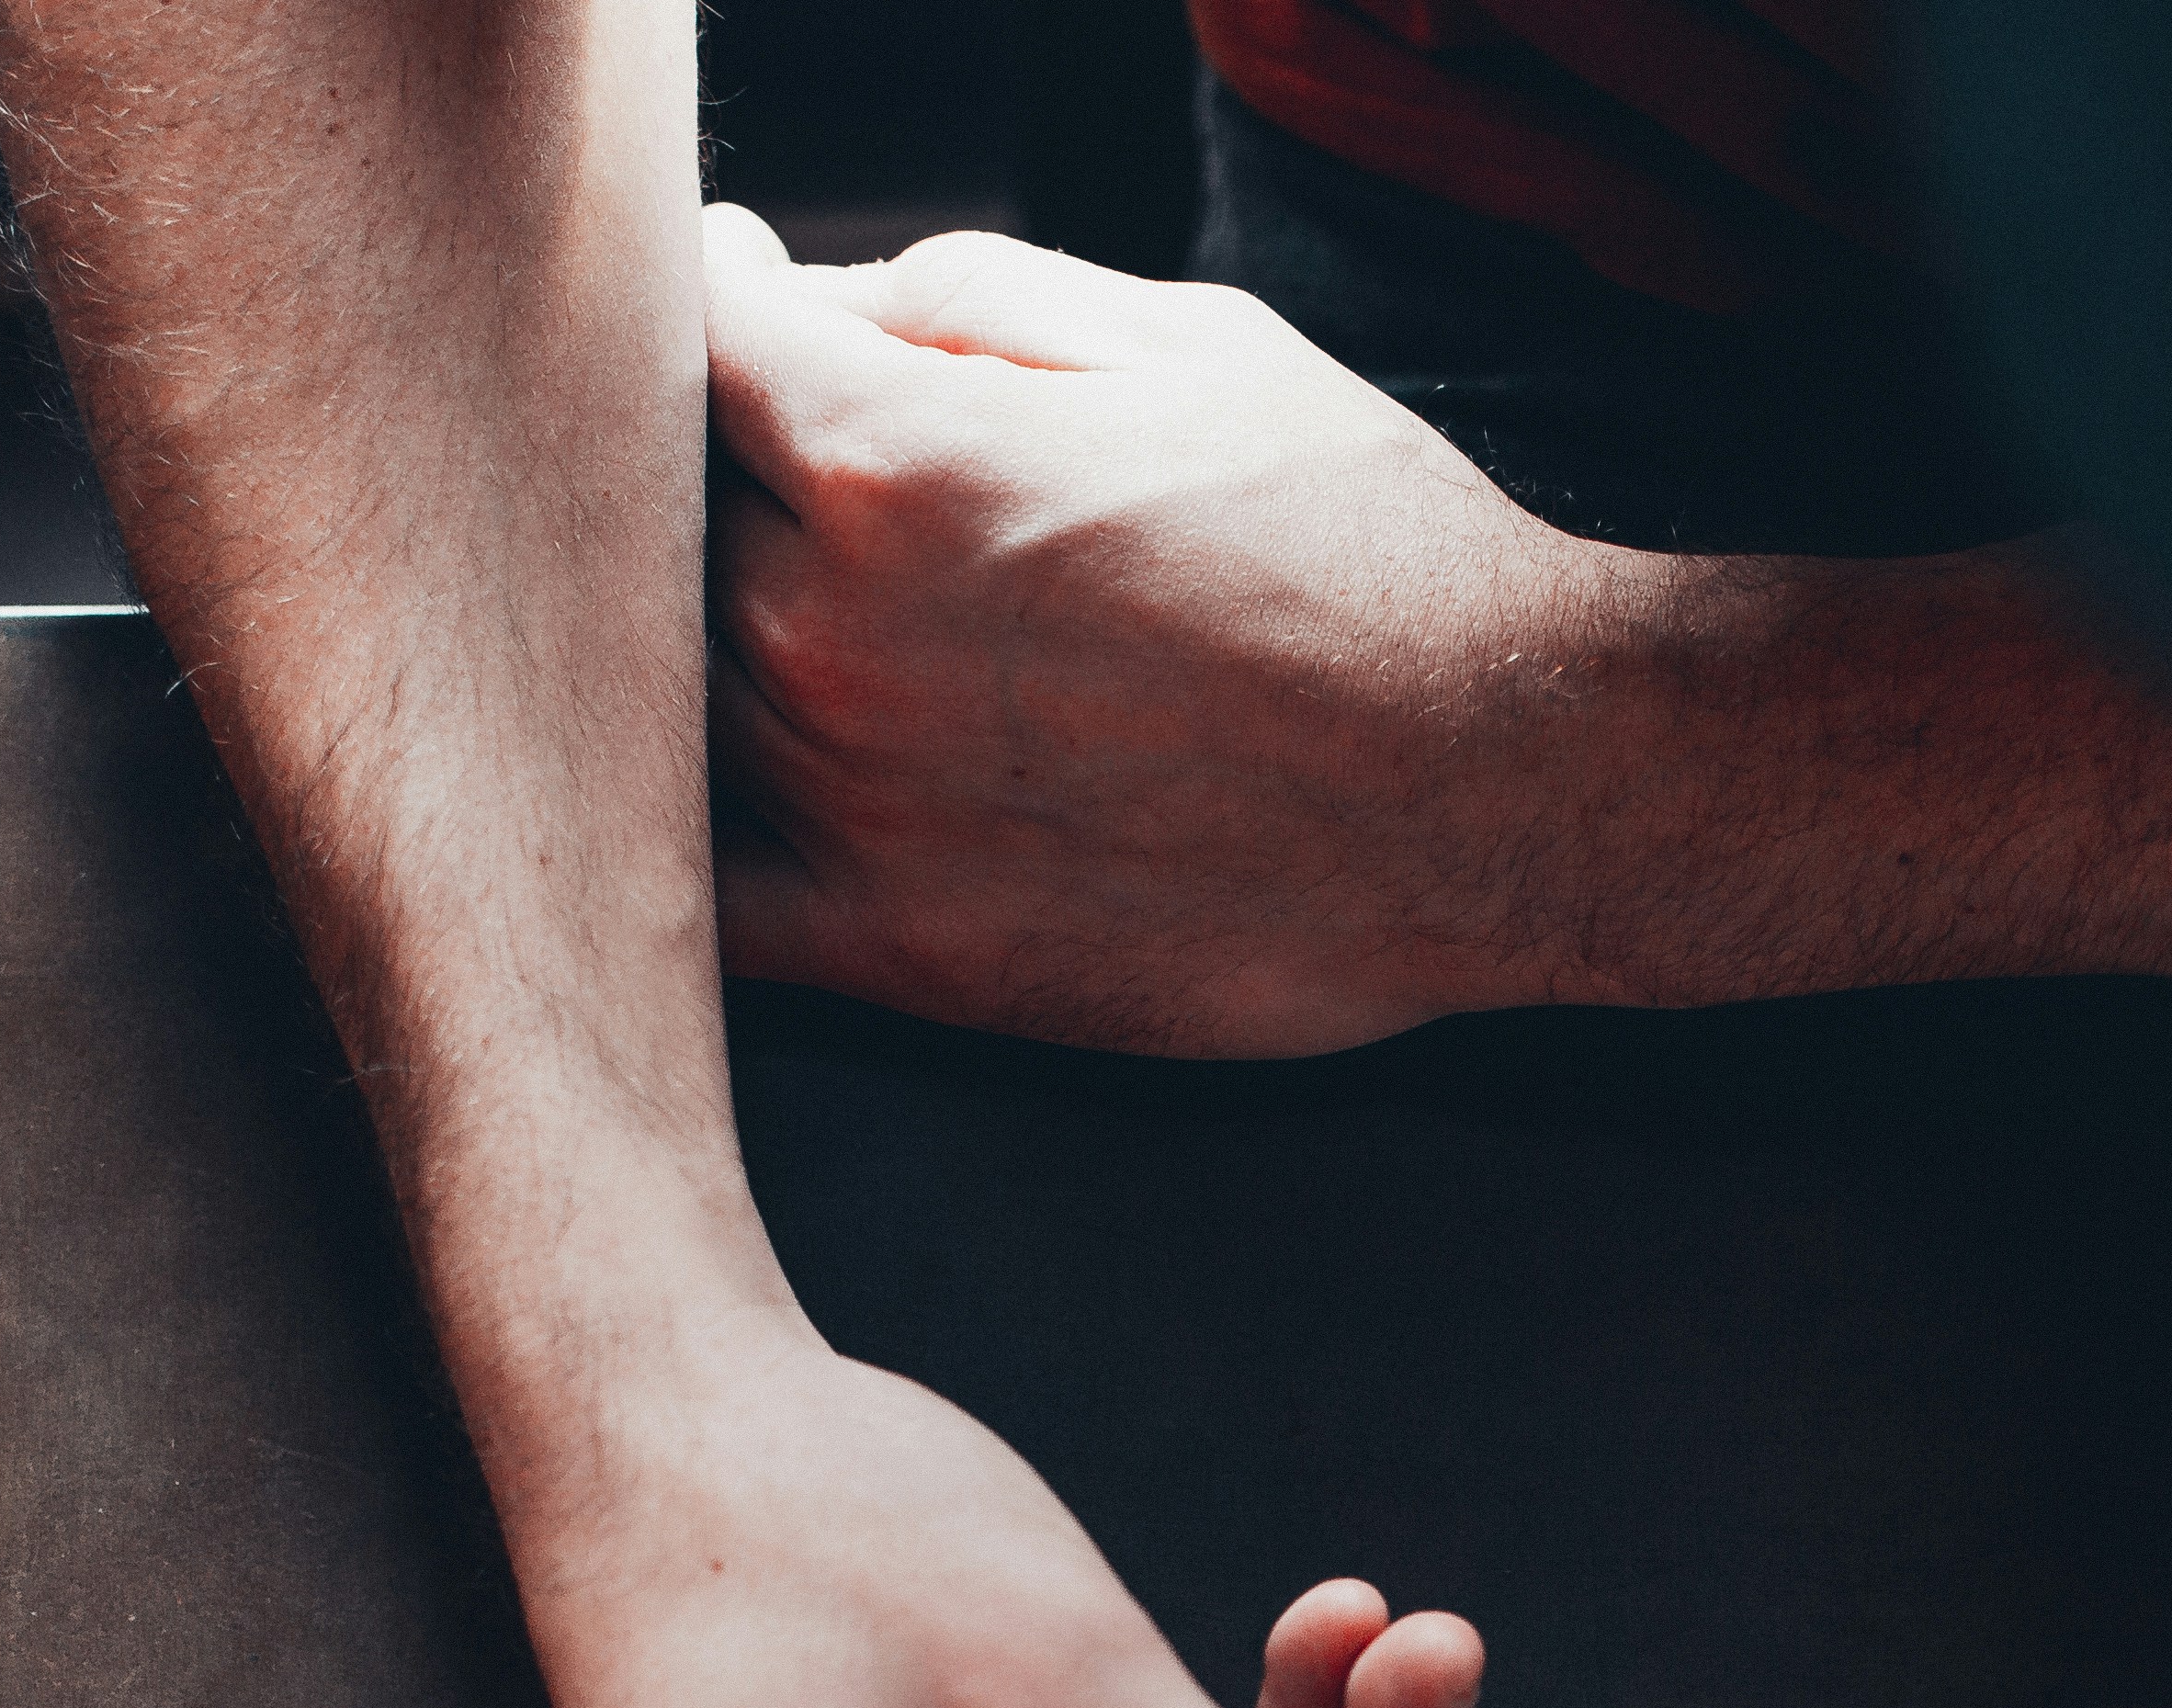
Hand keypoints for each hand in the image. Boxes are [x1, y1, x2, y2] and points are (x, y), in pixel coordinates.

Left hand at [699, 205, 1625, 1054]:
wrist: (1503, 781)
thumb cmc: (1371, 549)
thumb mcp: (1192, 341)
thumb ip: (981, 292)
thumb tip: (835, 300)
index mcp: (894, 457)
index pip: (693, 344)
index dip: (704, 297)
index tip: (736, 294)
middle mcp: (835, 631)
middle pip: (668, 520)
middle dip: (717, 465)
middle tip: (773, 455)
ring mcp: (854, 803)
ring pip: (672, 692)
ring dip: (703, 635)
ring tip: (796, 607)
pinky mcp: (901, 951)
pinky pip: (708, 899)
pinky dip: (682, 839)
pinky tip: (729, 787)